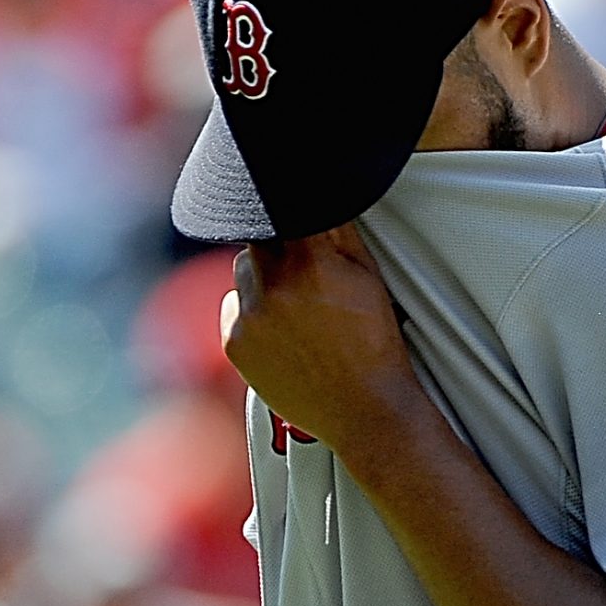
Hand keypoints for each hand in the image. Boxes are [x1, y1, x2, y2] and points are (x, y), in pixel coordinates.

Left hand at [219, 228, 427, 457]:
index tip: (294, 219)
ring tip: (296, 307)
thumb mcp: (367, 274)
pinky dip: (250, 314)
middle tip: (305, 273)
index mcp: (308, 259)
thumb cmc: (373, 342)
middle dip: (277, 248)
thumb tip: (315, 197)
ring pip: (242, 274)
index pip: (278, 209)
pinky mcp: (234, 345)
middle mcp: (272, 284)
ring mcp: (249, 317)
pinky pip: (233, 310)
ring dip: (262, 280)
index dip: (287, 212)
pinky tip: (282, 332)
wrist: (364, 408)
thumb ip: (338, 229)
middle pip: (258, 240)